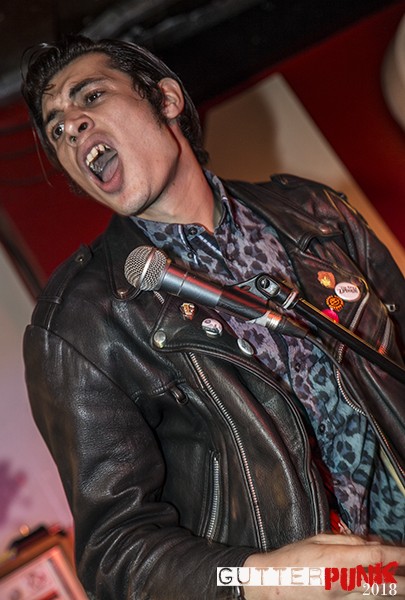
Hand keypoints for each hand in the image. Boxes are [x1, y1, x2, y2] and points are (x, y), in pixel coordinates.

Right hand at [242, 533, 404, 598]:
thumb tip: (374, 541)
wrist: (272, 584)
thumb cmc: (292, 558)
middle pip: (384, 583)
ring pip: (378, 596)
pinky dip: (378, 596)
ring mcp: (343, 598)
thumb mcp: (319, 539)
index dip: (398, 554)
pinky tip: (387, 594)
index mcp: (337, 559)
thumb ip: (348, 540)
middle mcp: (344, 580)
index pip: (376, 556)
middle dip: (404, 580)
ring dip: (396, 590)